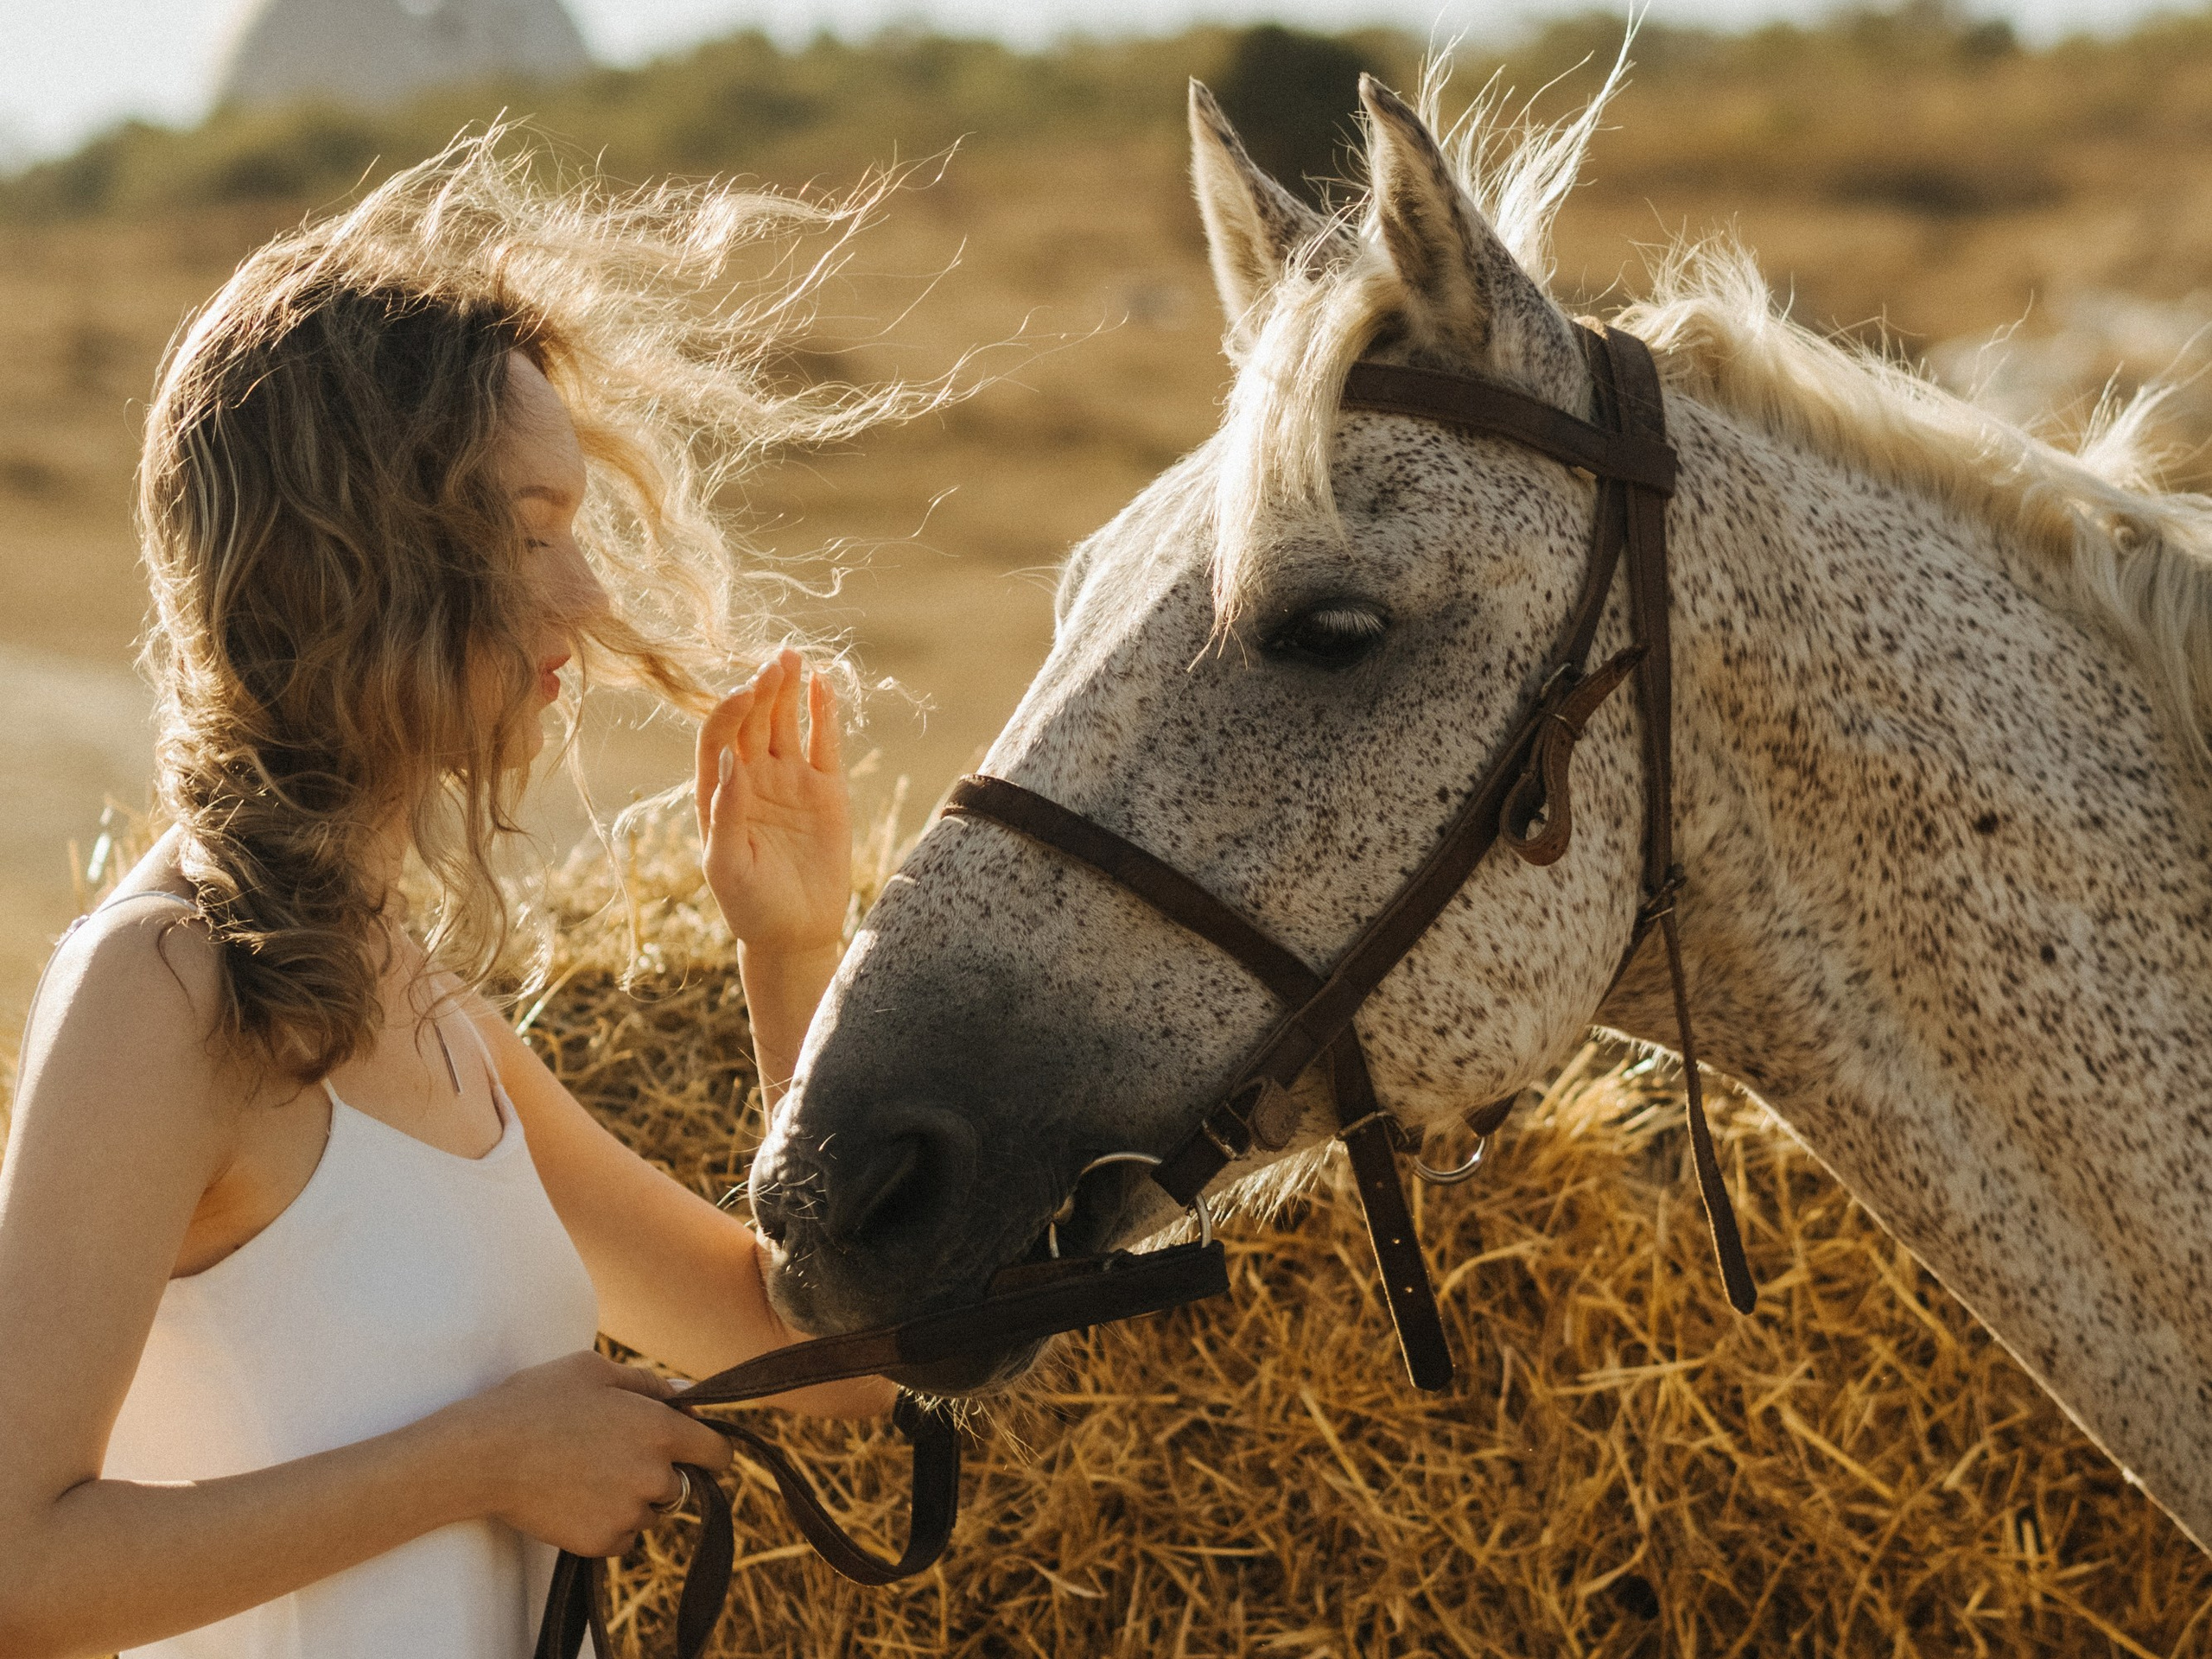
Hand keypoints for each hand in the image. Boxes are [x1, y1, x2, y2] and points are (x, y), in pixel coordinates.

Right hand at [452, 1351, 733, 1557]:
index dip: (710, 1453)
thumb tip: (685, 1393)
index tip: (698, 1454)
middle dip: (661, 1474)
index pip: (718, 1454)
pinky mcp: (601, 1542)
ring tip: (586, 1476)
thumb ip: (649, 1384)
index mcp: (660, 1428)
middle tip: (615, 1458)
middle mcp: (654, 1474)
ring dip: (633, 1500)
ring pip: (651, 1513)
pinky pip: (623, 1538)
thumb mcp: (595, 1370)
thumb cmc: (537, 1400)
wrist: (484, 1454)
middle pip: (683, 1486)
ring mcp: (629, 1512)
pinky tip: (575, 1501)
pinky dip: (608, 1525)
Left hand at [696, 649, 851, 954]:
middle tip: (775, 662)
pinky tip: (822, 683)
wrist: (796, 934)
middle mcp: (751, 779)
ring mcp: (789, 781)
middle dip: (761, 690)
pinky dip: (822, 713)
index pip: (718, 738)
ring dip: (787, 690)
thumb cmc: (751, 907)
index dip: (728, 713)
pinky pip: (823, 743)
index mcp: (717, 793)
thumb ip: (727, 813)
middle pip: (752, 722)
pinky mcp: (825, 790)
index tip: (743, 695)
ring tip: (791, 656)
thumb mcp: (729, 867)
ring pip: (785, 724)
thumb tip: (730, 758)